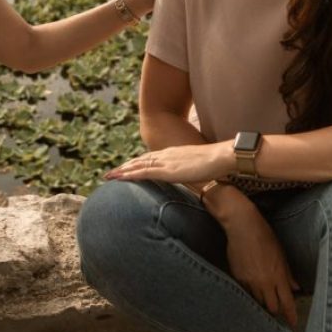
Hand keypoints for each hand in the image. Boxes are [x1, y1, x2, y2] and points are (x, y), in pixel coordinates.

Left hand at [104, 142, 232, 183]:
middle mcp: (167, 155)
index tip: (128, 167)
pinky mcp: (167, 171)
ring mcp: (166, 162)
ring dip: (122, 171)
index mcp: (175, 153)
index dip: (138, 163)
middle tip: (111, 173)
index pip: (152, 158)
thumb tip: (196, 178)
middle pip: (141, 160)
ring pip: (138, 166)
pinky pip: (144, 172)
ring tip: (109, 176)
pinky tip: (120, 178)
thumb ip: (195, 171)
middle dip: (126, 166)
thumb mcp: (202, 167)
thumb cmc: (218, 163)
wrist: (223, 157)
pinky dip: (130, 175)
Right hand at [223, 207, 300, 330]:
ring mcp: (250, 281)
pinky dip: (250, 292)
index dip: (291, 315)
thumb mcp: (281, 254)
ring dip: (263, 300)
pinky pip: (245, 292)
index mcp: (278, 275)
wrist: (242, 226)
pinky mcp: (238, 278)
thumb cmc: (265, 236)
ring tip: (264, 293)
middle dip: (276, 309)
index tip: (293, 323)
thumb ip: (288, 274)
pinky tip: (252, 284)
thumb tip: (296, 287)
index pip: (287, 303)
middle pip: (272, 307)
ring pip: (258, 301)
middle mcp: (264, 282)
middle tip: (277, 305)